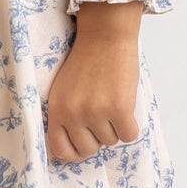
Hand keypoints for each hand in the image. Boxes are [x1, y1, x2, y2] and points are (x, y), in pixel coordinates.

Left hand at [46, 30, 140, 161]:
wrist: (104, 35)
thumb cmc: (86, 61)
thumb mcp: (63, 89)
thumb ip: (65, 115)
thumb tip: (74, 149)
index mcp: (56, 109)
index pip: (60, 150)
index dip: (75, 152)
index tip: (84, 145)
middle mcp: (73, 114)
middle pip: (89, 149)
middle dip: (97, 137)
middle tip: (102, 116)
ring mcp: (96, 112)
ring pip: (110, 141)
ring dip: (115, 126)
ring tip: (112, 101)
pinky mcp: (119, 108)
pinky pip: (128, 135)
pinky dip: (130, 125)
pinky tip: (126, 107)